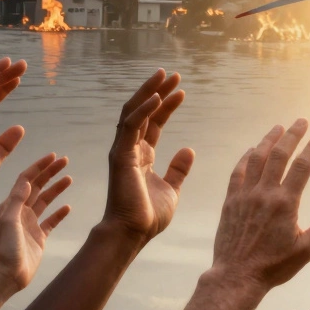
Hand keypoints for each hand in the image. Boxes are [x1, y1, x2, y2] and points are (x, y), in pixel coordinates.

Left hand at [0, 153, 71, 290]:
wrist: (6, 275)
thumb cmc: (5, 248)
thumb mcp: (9, 221)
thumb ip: (17, 200)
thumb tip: (28, 181)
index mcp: (11, 205)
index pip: (27, 180)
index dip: (39, 167)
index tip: (53, 157)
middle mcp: (20, 211)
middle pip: (38, 186)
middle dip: (50, 173)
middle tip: (65, 161)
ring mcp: (30, 224)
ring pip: (46, 201)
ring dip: (56, 189)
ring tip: (69, 178)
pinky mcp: (39, 237)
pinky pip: (51, 221)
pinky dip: (59, 213)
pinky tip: (68, 207)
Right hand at [105, 69, 194, 241]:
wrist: (132, 234)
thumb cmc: (148, 216)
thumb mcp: (172, 189)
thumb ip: (178, 170)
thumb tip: (189, 150)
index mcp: (141, 156)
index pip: (154, 123)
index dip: (166, 106)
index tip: (182, 91)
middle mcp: (130, 149)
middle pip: (143, 111)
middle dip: (157, 91)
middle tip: (173, 74)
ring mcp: (123, 150)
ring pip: (134, 112)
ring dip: (149, 92)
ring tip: (165, 75)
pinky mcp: (120, 155)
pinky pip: (131, 125)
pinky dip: (143, 109)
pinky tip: (158, 96)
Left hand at [210, 120, 309, 290]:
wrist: (237, 276)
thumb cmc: (274, 266)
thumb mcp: (306, 250)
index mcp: (285, 203)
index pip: (302, 167)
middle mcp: (264, 194)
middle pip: (279, 155)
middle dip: (292, 135)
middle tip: (301, 121)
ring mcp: (245, 195)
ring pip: (257, 159)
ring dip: (268, 140)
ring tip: (278, 128)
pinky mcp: (230, 201)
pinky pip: (238, 172)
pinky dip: (246, 158)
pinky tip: (252, 151)